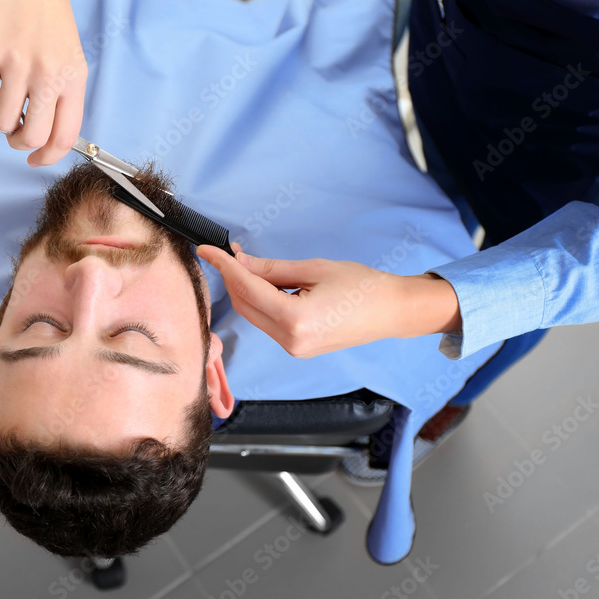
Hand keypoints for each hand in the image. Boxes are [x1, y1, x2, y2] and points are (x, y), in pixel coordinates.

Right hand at [0, 0, 86, 166]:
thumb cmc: (46, 10)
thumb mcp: (67, 55)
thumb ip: (59, 94)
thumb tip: (43, 134)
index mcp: (73, 77)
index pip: (65, 136)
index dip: (48, 156)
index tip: (36, 159)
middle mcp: (48, 74)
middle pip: (31, 136)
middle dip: (19, 144)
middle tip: (15, 135)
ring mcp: (16, 65)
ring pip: (3, 123)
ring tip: (1, 109)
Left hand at [196, 243, 461, 357]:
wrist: (392, 311)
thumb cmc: (361, 286)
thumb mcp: (313, 269)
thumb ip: (271, 269)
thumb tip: (239, 261)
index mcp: (296, 320)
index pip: (247, 289)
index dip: (224, 266)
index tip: (207, 250)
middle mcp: (291, 341)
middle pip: (244, 305)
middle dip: (233, 277)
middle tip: (229, 252)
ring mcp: (293, 348)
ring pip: (252, 315)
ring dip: (244, 289)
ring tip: (248, 264)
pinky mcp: (297, 348)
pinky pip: (267, 322)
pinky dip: (259, 301)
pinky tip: (264, 283)